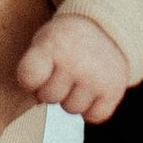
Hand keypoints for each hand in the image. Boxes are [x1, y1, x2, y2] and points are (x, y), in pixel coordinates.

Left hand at [16, 13, 131, 121]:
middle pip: (49, 97)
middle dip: (51, 88)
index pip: (28, 77)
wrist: (104, 27)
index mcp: (53, 46)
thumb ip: (32, 70)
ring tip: (78, 78)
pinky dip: (92, 107)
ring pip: (72, 109)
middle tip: (61, 71)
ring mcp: (96, 78)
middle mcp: (76, 62)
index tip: (37, 71)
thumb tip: (34, 103)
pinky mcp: (114, 91)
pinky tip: (92, 88)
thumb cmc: (64, 41)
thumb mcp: (43, 41)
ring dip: (72, 98)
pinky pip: (94, 115)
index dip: (29, 80)